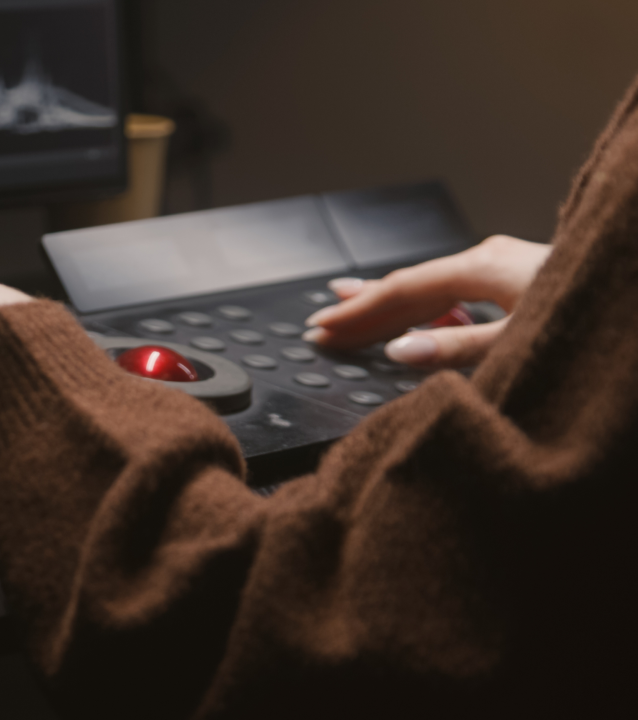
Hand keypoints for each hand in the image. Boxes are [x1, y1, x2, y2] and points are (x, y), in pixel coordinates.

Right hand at [303, 235, 550, 367]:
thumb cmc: (595, 322)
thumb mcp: (523, 342)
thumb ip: (458, 348)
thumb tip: (400, 351)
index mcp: (485, 267)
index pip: (402, 292)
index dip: (358, 314)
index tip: (322, 330)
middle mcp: (490, 258)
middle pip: (410, 284)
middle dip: (363, 305)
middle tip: (321, 324)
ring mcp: (506, 265)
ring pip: (432, 285)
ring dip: (390, 302)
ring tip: (350, 304)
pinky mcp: (520, 278)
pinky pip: (455, 291)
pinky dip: (424, 305)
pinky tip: (414, 315)